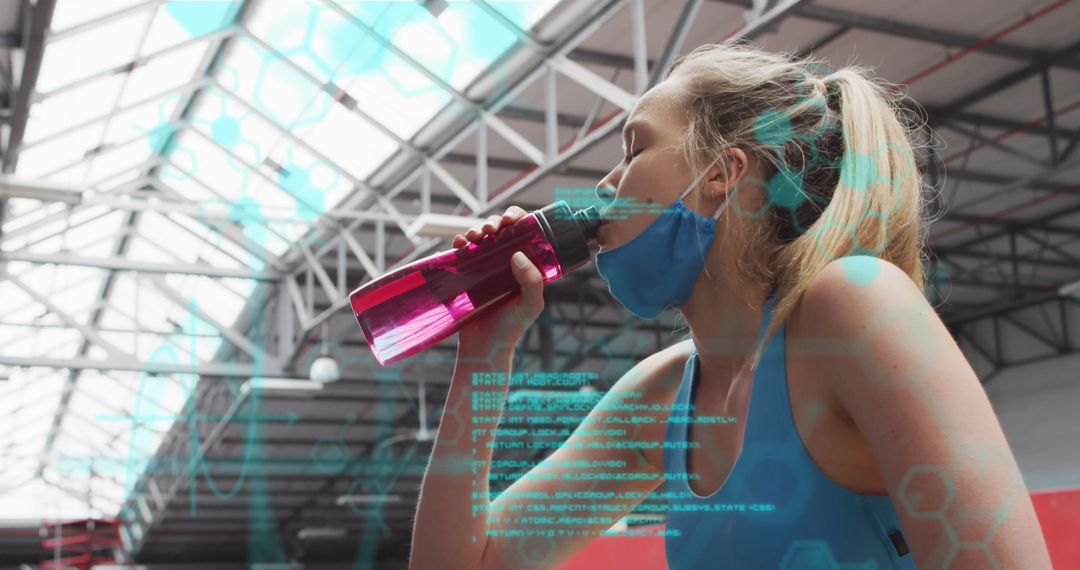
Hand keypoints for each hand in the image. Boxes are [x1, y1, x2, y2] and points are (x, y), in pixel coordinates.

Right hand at [453, 206, 544, 353]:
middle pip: (499, 230)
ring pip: (479, 238)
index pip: (523, 232)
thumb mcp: (530, 305)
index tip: (510, 219)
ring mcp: (484, 267)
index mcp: (524, 264)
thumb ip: (532, 282)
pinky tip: (458, 244)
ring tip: (473, 238)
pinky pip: (460, 252)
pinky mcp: (465, 274)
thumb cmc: (511, 328)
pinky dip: (458, 243)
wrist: (484, 347)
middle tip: (489, 230)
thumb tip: (518, 254)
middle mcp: (504, 262)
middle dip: (493, 222)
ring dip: (475, 230)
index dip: (517, 218)